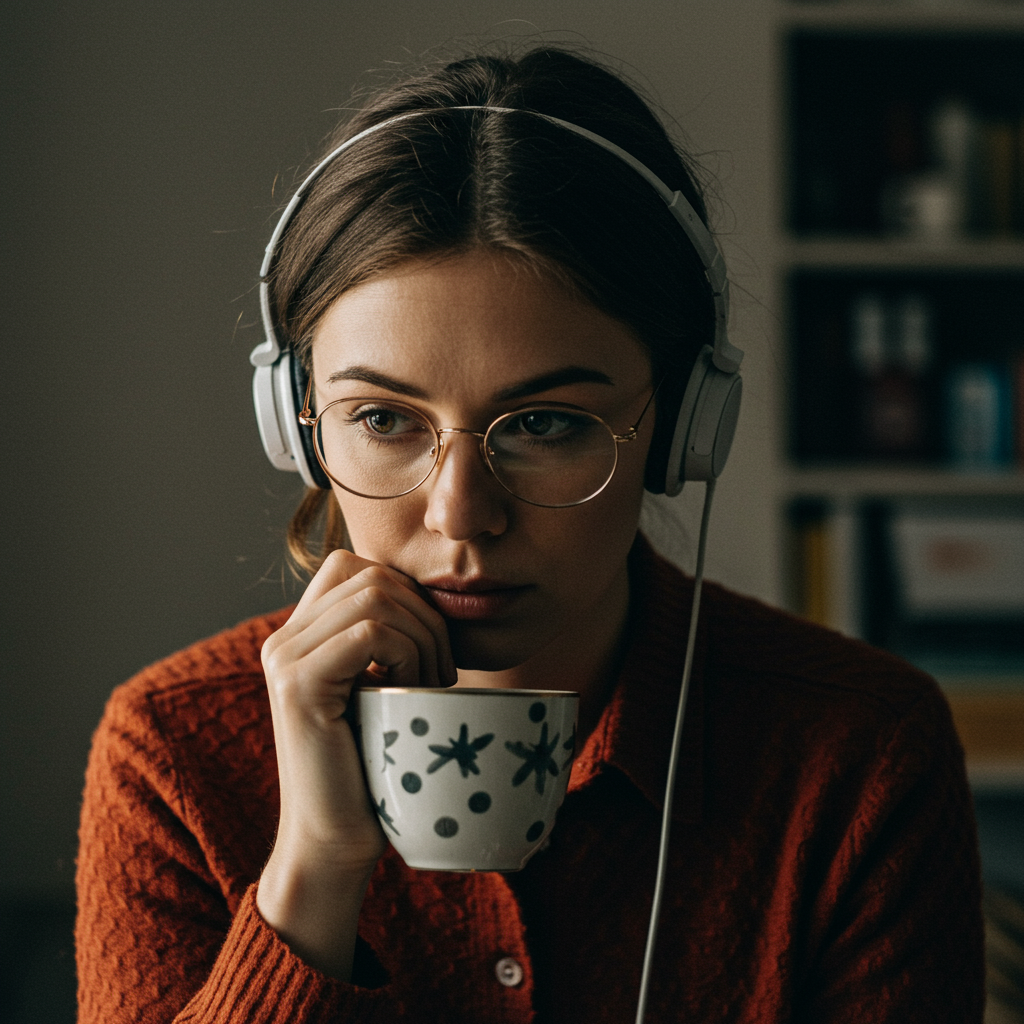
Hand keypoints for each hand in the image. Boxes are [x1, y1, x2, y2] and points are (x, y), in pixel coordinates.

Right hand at [256, 548, 455, 977]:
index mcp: (300, 636)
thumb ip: (388, 640)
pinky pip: (369, 633)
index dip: (407, 593)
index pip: (356, 566)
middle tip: (441, 673)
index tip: (430, 647)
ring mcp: (284, 659)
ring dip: (423, 637)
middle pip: (373, 575)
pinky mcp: (297, 686)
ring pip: (376, 597)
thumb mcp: (383, 690)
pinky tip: (413, 692)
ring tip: (431, 686)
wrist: (336, 842)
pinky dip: (408, 654)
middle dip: (425, 616)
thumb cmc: (373, 769)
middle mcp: (283, 640)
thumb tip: (437, 596)